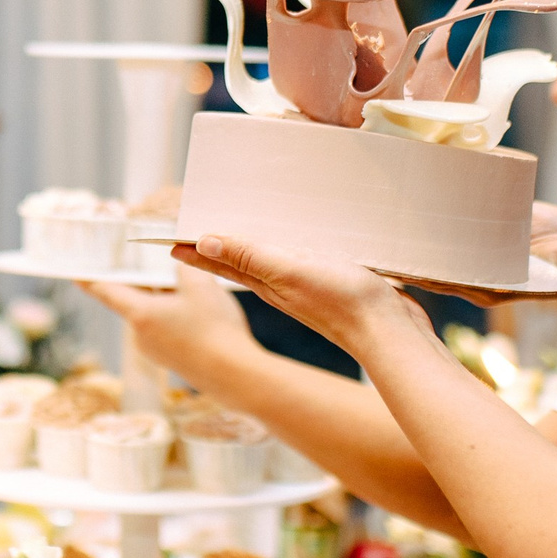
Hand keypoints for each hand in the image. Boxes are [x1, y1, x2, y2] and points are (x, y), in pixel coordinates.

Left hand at [77, 267, 256, 383]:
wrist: (236, 376)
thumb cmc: (214, 329)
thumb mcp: (200, 285)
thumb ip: (184, 266)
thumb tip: (177, 262)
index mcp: (140, 314)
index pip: (106, 291)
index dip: (89, 279)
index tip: (73, 273)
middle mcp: (140, 335)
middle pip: (134, 300)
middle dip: (143, 281)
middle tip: (152, 260)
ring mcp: (156, 351)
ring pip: (153, 314)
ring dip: (164, 298)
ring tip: (188, 284)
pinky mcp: (173, 359)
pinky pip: (166, 329)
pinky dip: (175, 315)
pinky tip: (199, 311)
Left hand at [169, 235, 420, 355]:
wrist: (389, 332)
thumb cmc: (341, 302)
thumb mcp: (289, 271)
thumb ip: (250, 255)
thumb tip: (204, 242)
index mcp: (263, 282)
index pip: (217, 262)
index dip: (193, 248)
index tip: (168, 234)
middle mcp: (277, 286)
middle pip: (236, 261)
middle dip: (215, 244)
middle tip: (193, 225)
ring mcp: (302, 288)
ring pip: (265, 261)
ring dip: (248, 244)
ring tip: (234, 226)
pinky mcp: (327, 284)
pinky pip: (296, 261)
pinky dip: (285, 247)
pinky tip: (292, 239)